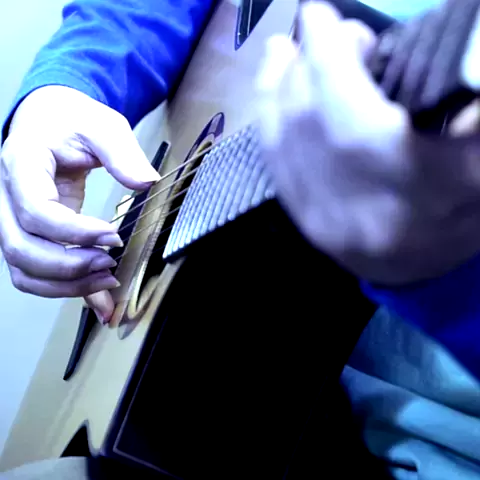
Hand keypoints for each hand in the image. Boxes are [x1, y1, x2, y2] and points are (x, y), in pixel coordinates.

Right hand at [0, 86, 159, 321]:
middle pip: (22, 248)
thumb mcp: (102, 124)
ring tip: (108, 280)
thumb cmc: (71, 119)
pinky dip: (64, 290)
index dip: (75, 232)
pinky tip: (99, 296)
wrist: (50, 120)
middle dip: (69, 265)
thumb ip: (123, 152)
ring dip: (66, 285)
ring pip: (24, 269)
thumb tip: (146, 183)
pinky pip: (36, 273)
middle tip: (111, 264)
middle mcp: (8, 196)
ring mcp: (14, 219)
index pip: (37, 210)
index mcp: (22, 164)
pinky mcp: (31, 234)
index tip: (114, 236)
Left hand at [256, 2, 479, 285]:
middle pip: (309, 122)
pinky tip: (272, 88)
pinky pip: (273, 162)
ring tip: (286, 49)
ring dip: (276, 83)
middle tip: (327, 34)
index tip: (320, 11)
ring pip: (280, 140)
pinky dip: (267, 116)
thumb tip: (445, 50)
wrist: (425, 270)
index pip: (351, 116)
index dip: (327, 56)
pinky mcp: (302, 223)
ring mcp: (321, 221)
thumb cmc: (463, 207)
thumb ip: (465, 103)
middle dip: (307, 64)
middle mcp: (358, 210)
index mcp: (414, 189)